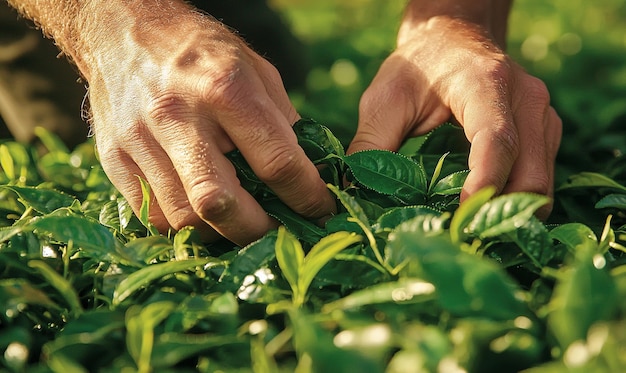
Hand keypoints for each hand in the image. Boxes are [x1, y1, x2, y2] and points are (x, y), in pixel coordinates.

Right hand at [84, 5, 334, 244]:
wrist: (124, 32)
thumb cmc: (201, 52)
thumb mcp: (256, 70)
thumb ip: (283, 122)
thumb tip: (308, 174)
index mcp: (225, 88)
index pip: (277, 162)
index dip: (307, 196)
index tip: (321, 210)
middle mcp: (178, 116)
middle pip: (220, 203)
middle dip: (258, 230)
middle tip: (277, 229)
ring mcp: (140, 141)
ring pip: (185, 218)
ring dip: (221, 231)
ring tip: (240, 219)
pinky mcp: (114, 160)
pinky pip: (153, 216)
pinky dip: (185, 225)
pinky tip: (202, 211)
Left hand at [348, 16, 561, 216]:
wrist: (454, 38)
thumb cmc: (418, 66)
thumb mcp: (384, 99)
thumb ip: (370, 144)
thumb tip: (354, 194)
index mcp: (486, 84)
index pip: (497, 140)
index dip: (483, 183)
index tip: (461, 217)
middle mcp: (527, 99)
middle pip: (529, 173)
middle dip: (499, 213)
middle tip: (459, 239)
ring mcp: (542, 117)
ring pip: (541, 182)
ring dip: (510, 214)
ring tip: (469, 233)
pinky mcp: (544, 132)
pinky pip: (539, 178)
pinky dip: (515, 202)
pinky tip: (484, 214)